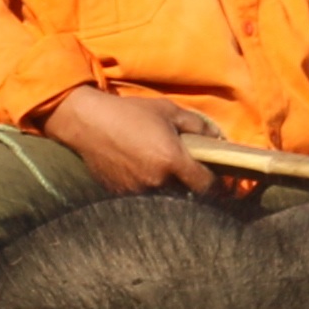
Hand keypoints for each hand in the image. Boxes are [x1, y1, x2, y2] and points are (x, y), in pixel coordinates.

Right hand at [38, 84, 225, 198]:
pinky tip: (142, 170)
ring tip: (164, 171)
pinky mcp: (121, 195)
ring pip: (165, 197)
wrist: (87, 123)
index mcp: (172, 161)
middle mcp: (156, 182)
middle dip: (192, 186)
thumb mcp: (168, 110)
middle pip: (187, 195)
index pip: (206, 186)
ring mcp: (137, 192)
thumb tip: (218, 139)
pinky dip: (149, 188)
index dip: (217, 185)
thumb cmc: (129, 113)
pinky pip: (144, 197)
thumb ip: (198, 126)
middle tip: (192, 173)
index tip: (220, 182)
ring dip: (170, 188)